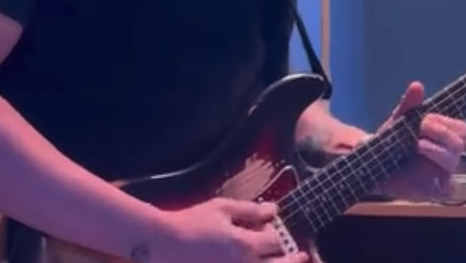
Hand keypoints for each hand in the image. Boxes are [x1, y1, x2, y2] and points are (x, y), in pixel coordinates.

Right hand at [143, 198, 307, 262]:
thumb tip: (273, 210)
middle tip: (303, 257)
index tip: (282, 233)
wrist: (162, 245)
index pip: (277, 243)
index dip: (282, 236)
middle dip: (293, 261)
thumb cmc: (191, 223)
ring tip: (285, 262)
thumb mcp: (221, 209)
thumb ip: (250, 210)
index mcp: (245, 246)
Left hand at [376, 81, 465, 200]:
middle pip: (461, 142)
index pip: (463, 129)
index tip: (425, 118)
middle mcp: (447, 154)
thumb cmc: (392, 141)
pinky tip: (431, 175)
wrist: (373, 163)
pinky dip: (445, 184)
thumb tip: (417, 86)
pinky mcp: (434, 189)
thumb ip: (409, 104)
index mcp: (444, 137)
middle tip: (421, 128)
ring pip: (453, 161)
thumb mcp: (399, 120)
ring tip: (417, 145)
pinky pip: (450, 189)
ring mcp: (441, 173)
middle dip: (441, 132)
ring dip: (436, 149)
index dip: (447, 122)